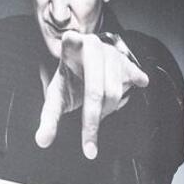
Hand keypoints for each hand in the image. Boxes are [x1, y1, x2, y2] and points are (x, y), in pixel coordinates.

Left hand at [35, 30, 148, 159]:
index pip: (70, 41)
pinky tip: (141, 83)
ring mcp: (112, 54)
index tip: (72, 38)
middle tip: (89, 145)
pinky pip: (135, 76)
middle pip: (96, 88)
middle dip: (93, 119)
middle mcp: (93, 47)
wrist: (88, 69)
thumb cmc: (70, 82)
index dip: (72, 41)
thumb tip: (42, 141)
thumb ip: (48, 120)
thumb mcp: (56, 98)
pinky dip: (137, 82)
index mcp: (71, 50)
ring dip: (107, 111)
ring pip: (114, 91)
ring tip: (98, 115)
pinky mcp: (128, 62)